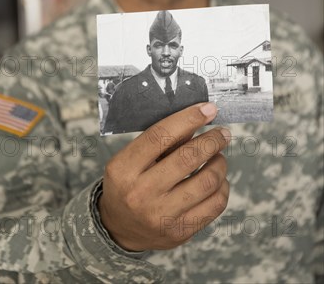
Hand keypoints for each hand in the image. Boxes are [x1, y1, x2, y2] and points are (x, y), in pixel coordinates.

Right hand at [98, 102, 229, 250]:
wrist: (119, 228)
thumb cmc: (128, 184)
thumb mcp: (131, 158)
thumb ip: (160, 142)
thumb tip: (196, 121)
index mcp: (124, 168)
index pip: (160, 136)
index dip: (188, 119)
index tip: (208, 109)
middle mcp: (141, 193)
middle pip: (187, 158)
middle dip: (212, 140)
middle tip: (222, 133)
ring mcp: (161, 216)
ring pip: (207, 182)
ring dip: (219, 163)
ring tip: (219, 156)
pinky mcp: (180, 232)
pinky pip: (214, 206)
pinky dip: (222, 187)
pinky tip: (218, 180)